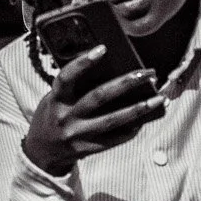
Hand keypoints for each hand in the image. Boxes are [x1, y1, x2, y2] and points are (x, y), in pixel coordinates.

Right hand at [21, 45, 164, 177]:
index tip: (103, 48)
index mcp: (55, 100)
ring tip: (158, 99)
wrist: (42, 152)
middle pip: (98, 97)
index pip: (66, 78)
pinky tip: (145, 120)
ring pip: (112, 120)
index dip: (83, 63)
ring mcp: (78, 135)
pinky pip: (113, 139)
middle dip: (126, 83)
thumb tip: (110, 70)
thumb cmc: (52, 115)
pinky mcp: (88, 149)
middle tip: (147, 72)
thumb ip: (74, 87)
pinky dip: (130, 129)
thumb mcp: (54, 98)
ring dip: (138, 109)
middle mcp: (66, 117)